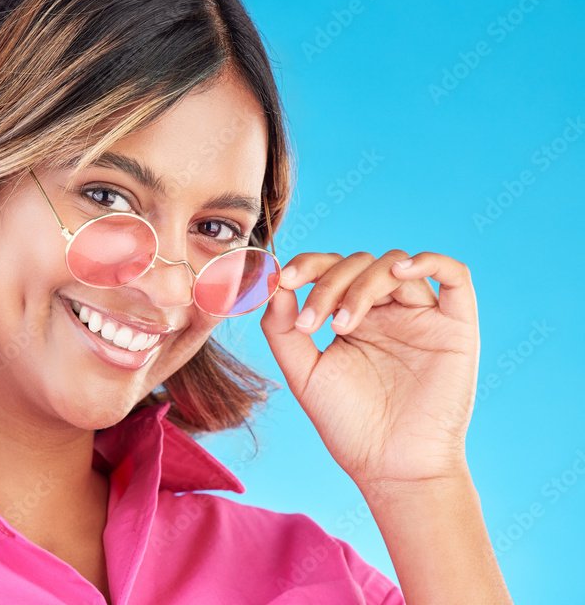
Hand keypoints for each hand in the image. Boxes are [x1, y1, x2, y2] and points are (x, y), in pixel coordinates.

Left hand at [259, 250, 479, 492]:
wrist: (392, 468)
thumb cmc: (350, 425)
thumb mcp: (304, 373)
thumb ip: (282, 330)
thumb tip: (273, 284)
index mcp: (353, 316)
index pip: (331, 268)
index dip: (308, 265)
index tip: (285, 281)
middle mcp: (387, 310)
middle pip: (359, 264)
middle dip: (329, 283)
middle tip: (313, 323)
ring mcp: (422, 315)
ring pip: (394, 265)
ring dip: (361, 285)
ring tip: (342, 325)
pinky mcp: (456, 327)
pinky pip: (456, 275)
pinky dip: (430, 261)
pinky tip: (401, 273)